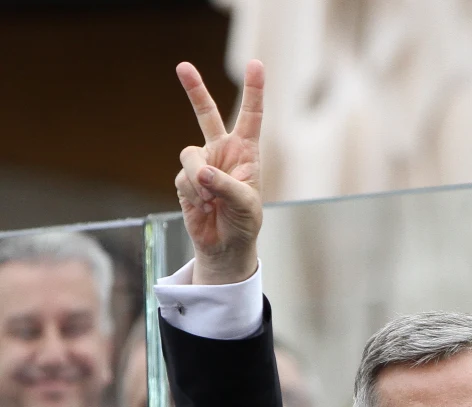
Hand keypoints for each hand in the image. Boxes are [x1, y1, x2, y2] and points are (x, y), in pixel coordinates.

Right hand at [174, 60, 264, 284]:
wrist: (225, 244)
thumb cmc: (244, 222)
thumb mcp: (245, 205)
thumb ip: (225, 186)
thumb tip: (203, 172)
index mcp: (247, 152)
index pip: (251, 116)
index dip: (254, 90)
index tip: (256, 63)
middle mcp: (223, 152)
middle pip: (206, 114)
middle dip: (194, 90)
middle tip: (182, 65)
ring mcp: (202, 164)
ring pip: (190, 156)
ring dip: (200, 179)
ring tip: (212, 200)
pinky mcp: (185, 179)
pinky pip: (183, 178)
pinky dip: (193, 193)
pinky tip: (203, 206)